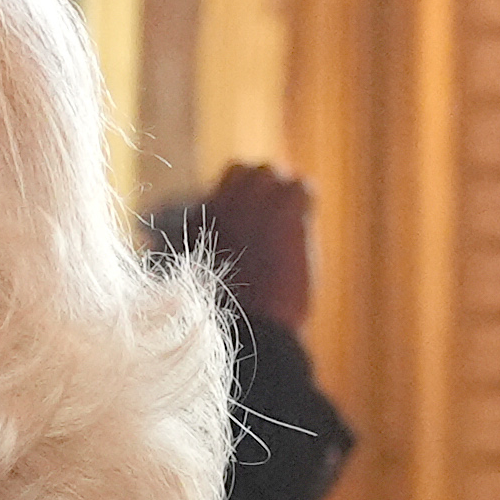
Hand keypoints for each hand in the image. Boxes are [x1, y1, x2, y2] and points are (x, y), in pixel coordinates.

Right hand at [198, 160, 316, 332]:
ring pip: (270, 172)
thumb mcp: (201, 284)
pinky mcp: (282, 208)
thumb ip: (211, 255)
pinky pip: (300, 186)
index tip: (251, 224)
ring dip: (282, 193)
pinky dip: (305, 204)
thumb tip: (223, 251)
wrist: (246, 328)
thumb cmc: (225, 319)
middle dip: (260, 189)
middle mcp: (219, 206)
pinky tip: (301, 229)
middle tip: (274, 219)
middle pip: (243, 171)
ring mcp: (250, 202)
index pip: (220, 189)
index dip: (239, 201)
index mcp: (194, 225)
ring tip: (289, 225)